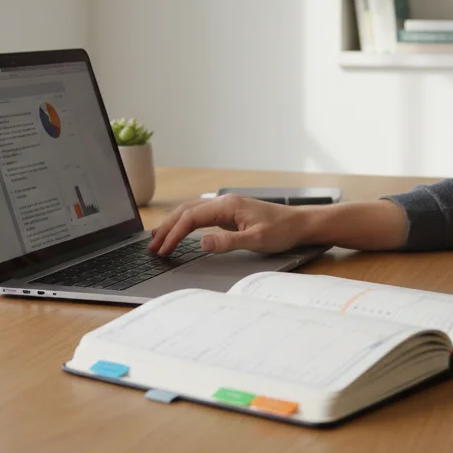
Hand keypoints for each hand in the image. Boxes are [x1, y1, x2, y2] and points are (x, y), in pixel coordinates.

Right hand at [147, 194, 305, 255]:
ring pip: (191, 211)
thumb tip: (201, 243)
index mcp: (227, 206)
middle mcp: (224, 202)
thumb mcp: (255, 240)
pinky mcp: (229, 214)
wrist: (300, 224)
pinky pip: (200, 215)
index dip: (174, 234)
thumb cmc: (282, 231)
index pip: (191, 218)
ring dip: (173, 224)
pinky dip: (185, 223)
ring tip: (157, 240)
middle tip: (152, 247)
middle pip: (186, 211)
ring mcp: (226, 207)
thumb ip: (227, 242)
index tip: (163, 250)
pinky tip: (179, 231)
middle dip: (167, 229)